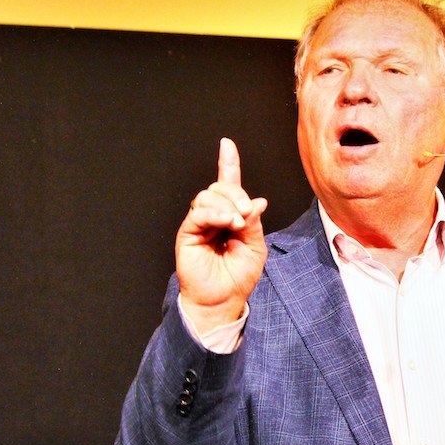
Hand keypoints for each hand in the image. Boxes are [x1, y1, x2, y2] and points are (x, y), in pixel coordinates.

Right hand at [176, 137, 267, 333]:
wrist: (223, 300)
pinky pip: (198, 212)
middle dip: (236, 193)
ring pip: (208, 195)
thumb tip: (257, 201)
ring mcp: (199, 223)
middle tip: (248, 212)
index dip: (227, 163)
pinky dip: (215, 214)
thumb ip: (254, 222)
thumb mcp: (256, 246)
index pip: (227, 184)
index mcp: (230, 216)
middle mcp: (213, 216)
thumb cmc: (239, 276)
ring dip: (228, 204)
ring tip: (238, 223)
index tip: (226, 144)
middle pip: (220, 187)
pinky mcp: (188, 233)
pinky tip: (228, 223)